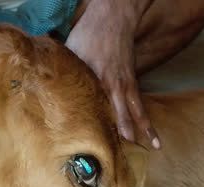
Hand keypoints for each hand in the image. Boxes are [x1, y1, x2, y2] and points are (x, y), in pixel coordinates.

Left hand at [66, 0, 159, 148]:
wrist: (114, 17)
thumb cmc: (90, 34)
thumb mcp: (72, 52)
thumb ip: (64, 72)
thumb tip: (45, 86)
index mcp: (101, 80)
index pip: (102, 110)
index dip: (102, 128)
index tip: (102, 145)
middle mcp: (117, 85)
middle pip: (125, 113)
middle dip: (129, 133)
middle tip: (132, 151)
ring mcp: (127, 83)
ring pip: (138, 110)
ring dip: (147, 128)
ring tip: (157, 145)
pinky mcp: (131, 79)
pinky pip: (139, 102)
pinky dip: (144, 116)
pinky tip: (150, 129)